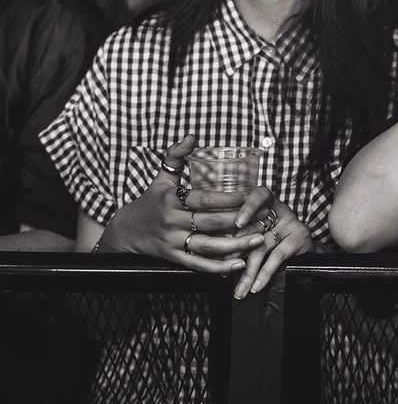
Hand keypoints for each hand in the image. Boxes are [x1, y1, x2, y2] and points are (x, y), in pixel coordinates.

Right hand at [99, 134, 261, 276]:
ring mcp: (174, 242)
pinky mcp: (175, 259)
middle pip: (211, 223)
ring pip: (209, 246)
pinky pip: (200, 265)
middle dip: (241, 220)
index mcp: (172, 200)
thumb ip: (177, 155)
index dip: (229, 198)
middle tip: (265, 216)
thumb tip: (192, 136)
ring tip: (259, 240)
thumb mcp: (161, 177)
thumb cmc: (150, 201)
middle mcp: (173, 222)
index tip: (251, 196)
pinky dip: (220, 267)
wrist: (126, 232)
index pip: (205, 199)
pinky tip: (239, 264)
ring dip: (236, 245)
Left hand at [230, 186, 315, 298]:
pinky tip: (256, 285)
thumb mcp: (262, 234)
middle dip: (235, 252)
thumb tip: (219, 252)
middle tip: (223, 270)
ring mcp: (292, 224)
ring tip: (240, 289)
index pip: (259, 196)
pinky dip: (264, 273)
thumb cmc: (279, 243)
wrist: (309, 254)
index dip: (248, 207)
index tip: (237, 223)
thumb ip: (244, 237)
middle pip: (254, 228)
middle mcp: (281, 211)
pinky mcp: (300, 239)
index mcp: (269, 204)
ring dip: (248, 272)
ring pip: (262, 246)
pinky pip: (277, 256)